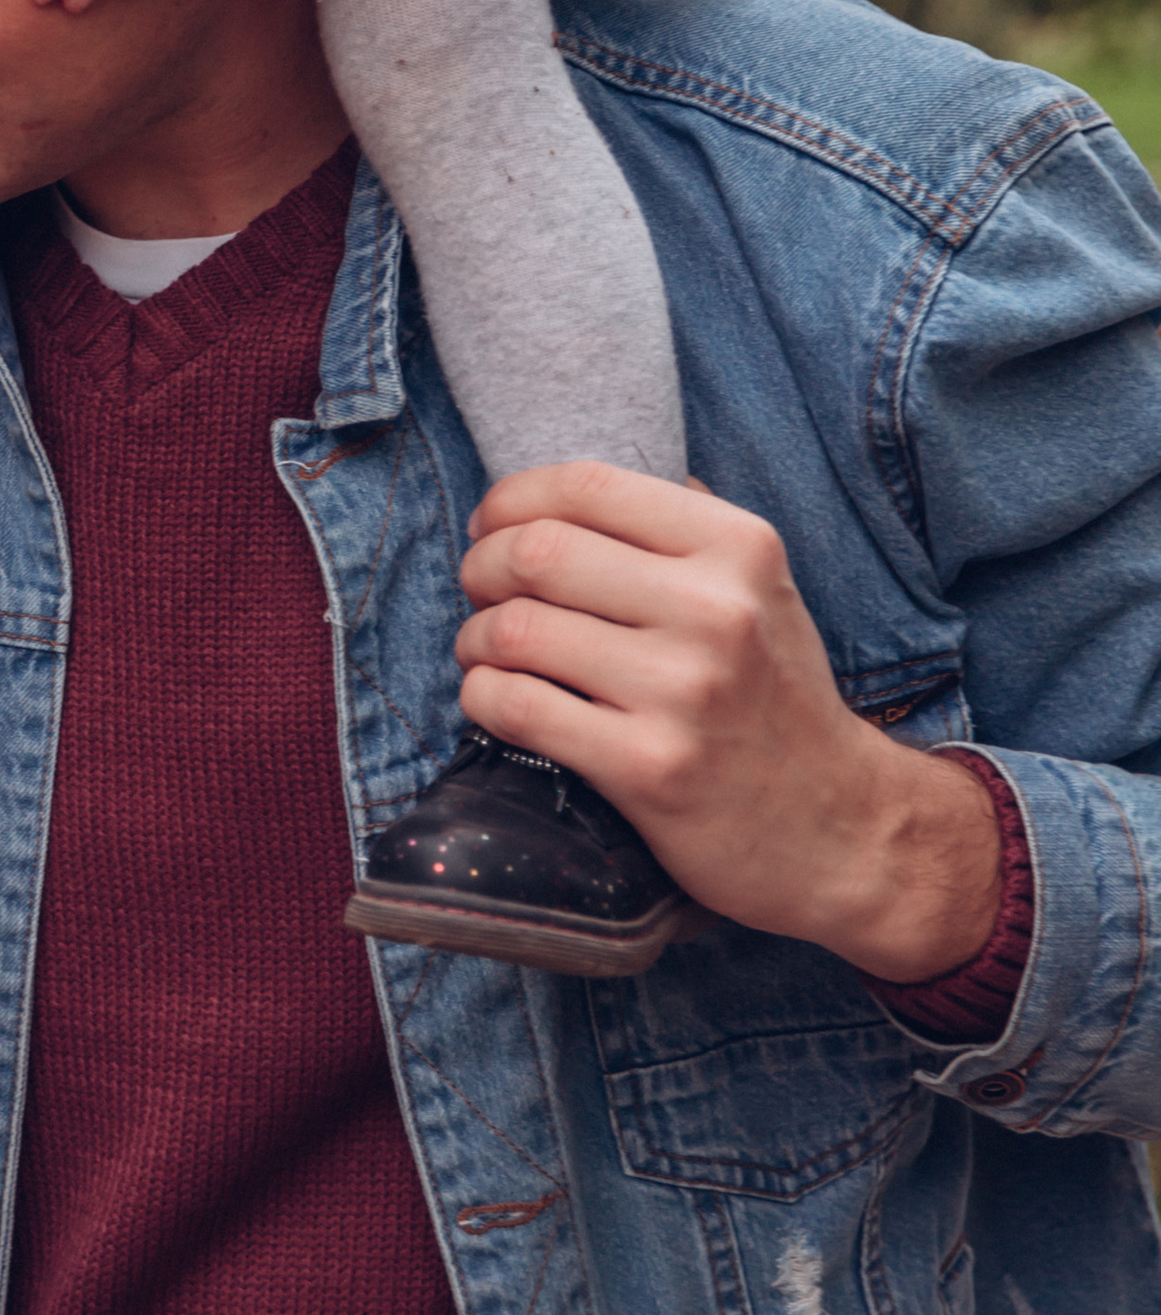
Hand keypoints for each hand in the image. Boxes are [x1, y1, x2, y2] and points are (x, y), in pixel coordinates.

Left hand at [454, 465, 1005, 984]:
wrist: (841, 829)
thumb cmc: (775, 699)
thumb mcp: (761, 591)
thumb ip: (682, 529)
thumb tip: (572, 487)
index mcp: (739, 548)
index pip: (587, 486)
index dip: (512, 498)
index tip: (490, 526)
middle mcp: (716, 610)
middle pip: (535, 551)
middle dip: (480, 568)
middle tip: (479, 593)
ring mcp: (682, 691)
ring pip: (513, 629)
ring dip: (475, 639)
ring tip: (486, 653)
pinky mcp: (647, 767)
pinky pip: (515, 706)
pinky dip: (483, 697)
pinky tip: (498, 701)